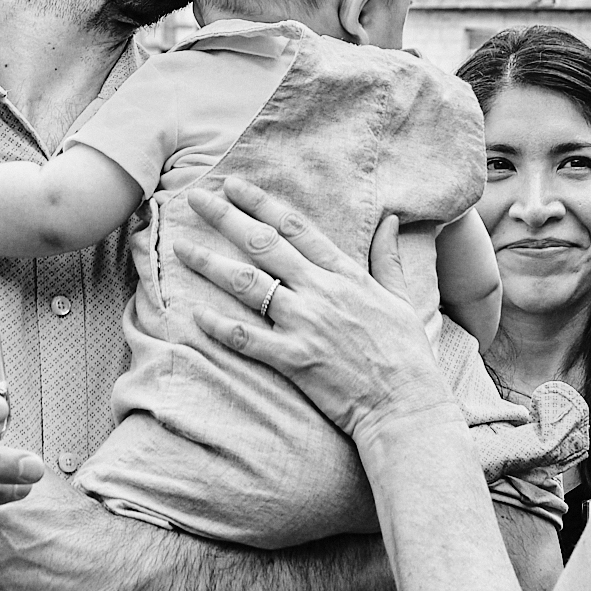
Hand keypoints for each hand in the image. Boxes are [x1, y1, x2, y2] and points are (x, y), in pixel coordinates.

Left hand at [176, 177, 453, 443]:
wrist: (407, 404)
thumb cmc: (407, 354)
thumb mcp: (402, 298)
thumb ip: (388, 258)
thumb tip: (391, 219)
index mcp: (346, 274)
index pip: (296, 227)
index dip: (261, 203)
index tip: (234, 185)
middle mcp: (322, 292)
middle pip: (264, 245)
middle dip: (226, 217)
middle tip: (195, 198)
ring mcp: (306, 325)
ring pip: (248, 285)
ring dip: (211, 264)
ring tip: (183, 248)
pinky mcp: (294, 360)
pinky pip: (247, 338)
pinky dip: (219, 326)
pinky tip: (195, 314)